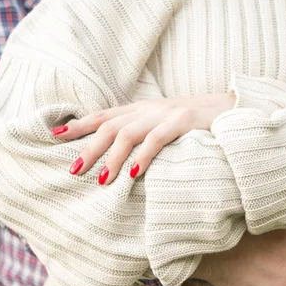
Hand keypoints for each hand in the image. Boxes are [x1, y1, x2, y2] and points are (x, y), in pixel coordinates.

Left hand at [52, 93, 235, 183]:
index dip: (79, 125)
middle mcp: (148, 109)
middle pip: (109, 126)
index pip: (103, 116)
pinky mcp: (183, 122)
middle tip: (73, 170)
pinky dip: (143, 156)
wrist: (229, 106)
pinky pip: (157, 139)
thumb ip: (141, 130)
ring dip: (112, 157)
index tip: (55, 136)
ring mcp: (165, 114)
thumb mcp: (162, 122)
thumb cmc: (195, 121)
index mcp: (140, 109)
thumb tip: (118, 150)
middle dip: (88, 147)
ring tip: (101, 178)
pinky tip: (134, 173)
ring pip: (128, 134)